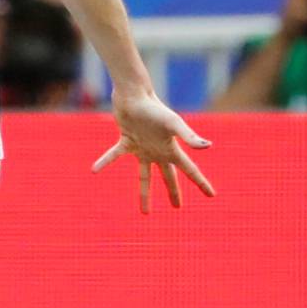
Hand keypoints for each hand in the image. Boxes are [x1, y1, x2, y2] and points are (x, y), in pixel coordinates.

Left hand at [92, 91, 215, 213]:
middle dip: (173, 192)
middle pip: (168, 177)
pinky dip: (105, 161)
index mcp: (171, 150)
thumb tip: (207, 147)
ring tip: (145, 213)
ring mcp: (142, 148)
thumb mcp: (173, 123)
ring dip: (145, 193)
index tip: (212, 195)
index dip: (201, 183)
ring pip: (144, 175)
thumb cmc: (154, 108)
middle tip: (177, 207)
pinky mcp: (126, 141)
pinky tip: (94, 170)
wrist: (134, 94)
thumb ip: (189, 136)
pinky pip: (114, 155)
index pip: (190, 170)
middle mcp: (158, 151)